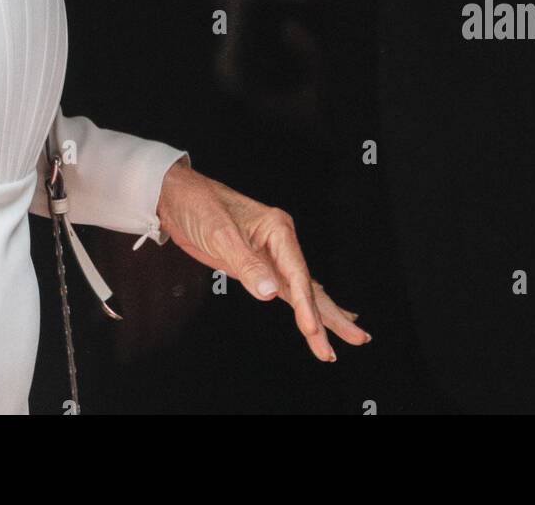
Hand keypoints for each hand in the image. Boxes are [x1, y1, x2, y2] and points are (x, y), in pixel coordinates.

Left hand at [154, 159, 368, 361]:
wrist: (176, 196)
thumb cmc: (199, 206)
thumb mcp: (221, 234)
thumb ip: (246, 265)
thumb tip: (270, 294)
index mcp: (278, 229)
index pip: (298, 275)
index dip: (308, 307)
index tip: (314, 332)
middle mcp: (279, 242)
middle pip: (310, 285)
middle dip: (332, 315)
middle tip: (358, 338)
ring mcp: (269, 255)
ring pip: (302, 290)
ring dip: (323, 315)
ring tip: (349, 335)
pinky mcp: (256, 265)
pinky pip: (286, 289)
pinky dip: (303, 305)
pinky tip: (315, 316)